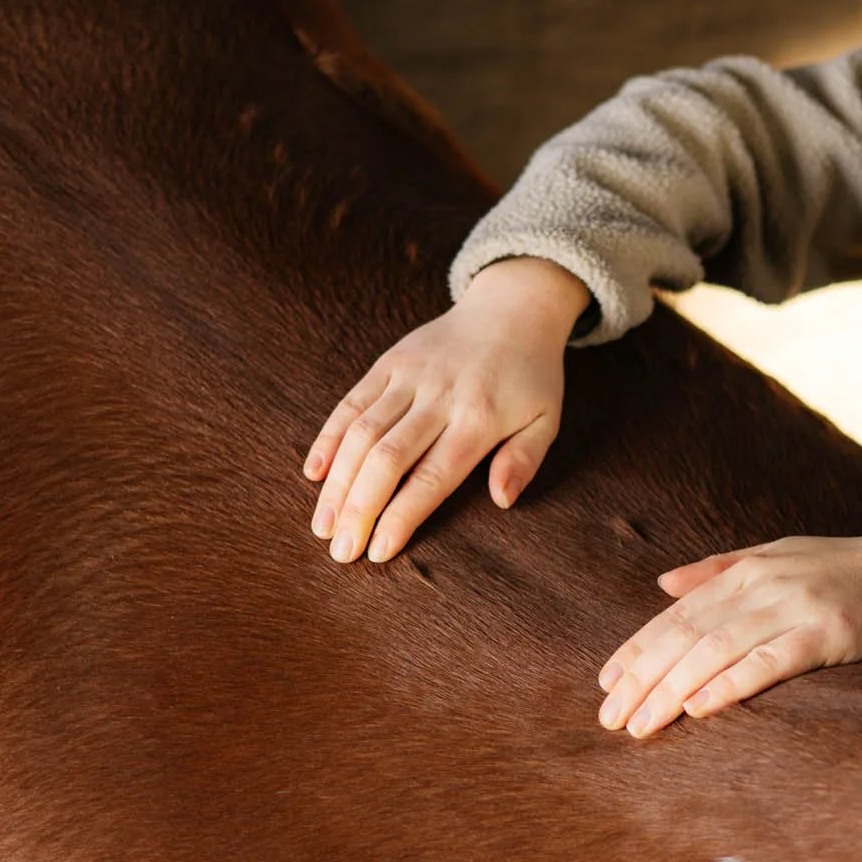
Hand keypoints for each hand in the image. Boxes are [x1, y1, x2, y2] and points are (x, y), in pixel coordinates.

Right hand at [305, 257, 589, 561]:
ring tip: (322, 526)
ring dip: (337, 482)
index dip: (401, 516)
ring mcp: (409, 376)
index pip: (433, 476)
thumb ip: (524, 460)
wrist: (512, 308)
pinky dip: (329, 437)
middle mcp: (439, 396)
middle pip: (388, 458)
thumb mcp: (546, 419)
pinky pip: (351, 402)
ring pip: (361, 432)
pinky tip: (314, 474)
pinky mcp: (390, 362)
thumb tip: (502, 500)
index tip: (378, 552)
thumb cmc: (531, 377)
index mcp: (480, 418)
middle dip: (359, 508)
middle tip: (340, 552)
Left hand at [596, 526, 861, 736]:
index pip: (677, 614)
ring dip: (672, 689)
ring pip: (717, 650)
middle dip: (643, 678)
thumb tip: (662, 586)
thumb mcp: (781, 556)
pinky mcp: (830, 634)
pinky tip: (700, 707)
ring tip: (640, 725)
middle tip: (609, 719)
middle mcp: (765, 584)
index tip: (605, 685)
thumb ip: (720, 570)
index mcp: (748, 569)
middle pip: (687, 634)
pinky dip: (730, 683)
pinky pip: (770, 662)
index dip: (637, 649)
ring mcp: (797, 607)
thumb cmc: (851, 570)